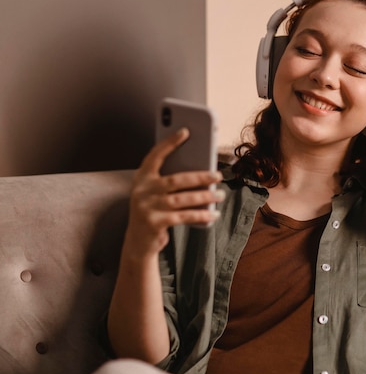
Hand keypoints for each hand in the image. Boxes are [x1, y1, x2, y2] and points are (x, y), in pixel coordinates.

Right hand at [124, 128, 223, 258]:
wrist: (138, 241)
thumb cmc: (153, 210)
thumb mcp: (155, 193)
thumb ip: (169, 181)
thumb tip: (201, 172)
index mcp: (142, 178)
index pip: (155, 155)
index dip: (169, 143)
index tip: (185, 131)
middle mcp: (142, 190)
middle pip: (177, 180)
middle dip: (201, 177)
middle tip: (218, 176)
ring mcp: (146, 207)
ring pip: (183, 199)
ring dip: (206, 197)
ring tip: (220, 195)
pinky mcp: (155, 223)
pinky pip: (184, 216)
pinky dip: (202, 215)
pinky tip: (214, 214)